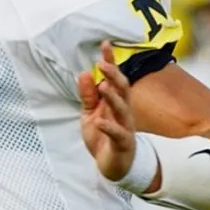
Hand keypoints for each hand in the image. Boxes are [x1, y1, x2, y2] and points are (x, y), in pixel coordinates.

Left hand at [78, 41, 137, 181]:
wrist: (114, 166)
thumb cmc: (103, 136)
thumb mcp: (90, 113)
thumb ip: (88, 95)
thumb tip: (84, 72)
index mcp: (115, 101)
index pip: (114, 77)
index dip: (110, 61)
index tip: (105, 43)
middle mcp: (122, 111)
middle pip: (123, 89)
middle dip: (114, 75)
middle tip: (103, 63)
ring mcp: (125, 127)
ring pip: (123, 109)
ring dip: (114, 97)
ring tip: (104, 86)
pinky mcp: (123, 143)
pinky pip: (118, 134)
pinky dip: (109, 128)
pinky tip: (100, 122)